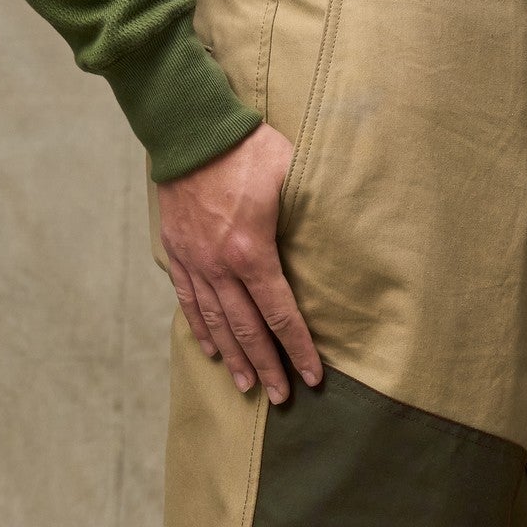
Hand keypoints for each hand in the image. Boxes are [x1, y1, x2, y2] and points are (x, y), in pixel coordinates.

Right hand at [155, 126, 321, 401]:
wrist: (189, 128)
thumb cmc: (247, 147)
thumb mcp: (292, 173)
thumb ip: (314, 206)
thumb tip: (348, 222)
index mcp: (252, 253)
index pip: (280, 316)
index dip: (298, 350)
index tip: (312, 379)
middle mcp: (221, 266)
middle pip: (247, 330)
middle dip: (266, 367)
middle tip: (280, 399)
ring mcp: (196, 261)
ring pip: (216, 322)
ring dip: (234, 357)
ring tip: (246, 386)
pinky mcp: (177, 251)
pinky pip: (188, 299)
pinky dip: (200, 327)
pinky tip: (211, 348)